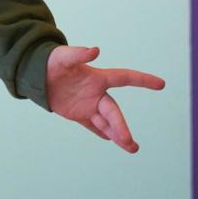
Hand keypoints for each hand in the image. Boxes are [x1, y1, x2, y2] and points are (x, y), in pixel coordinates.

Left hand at [46, 45, 164, 152]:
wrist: (36, 73)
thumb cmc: (52, 61)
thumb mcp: (63, 56)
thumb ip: (79, 53)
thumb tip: (95, 50)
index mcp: (97, 77)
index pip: (124, 78)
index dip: (143, 80)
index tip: (161, 84)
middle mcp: (96, 93)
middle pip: (113, 111)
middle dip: (122, 127)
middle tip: (130, 143)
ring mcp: (87, 104)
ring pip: (106, 122)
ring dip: (118, 135)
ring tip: (131, 148)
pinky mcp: (77, 113)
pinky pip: (91, 125)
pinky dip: (100, 132)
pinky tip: (112, 140)